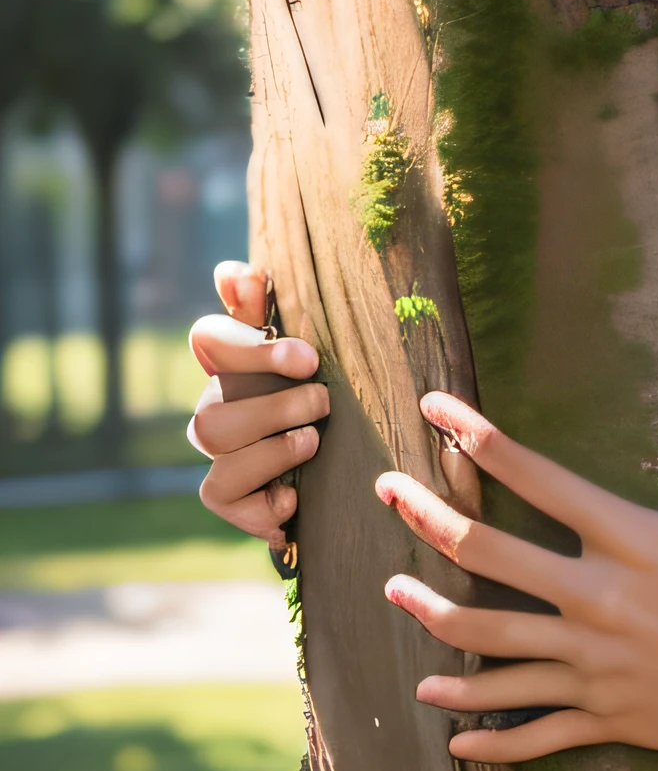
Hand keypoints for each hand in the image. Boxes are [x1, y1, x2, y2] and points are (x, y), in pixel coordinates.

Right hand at [187, 262, 328, 548]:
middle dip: (274, 404)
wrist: (337, 475)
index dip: (246, 342)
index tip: (306, 357)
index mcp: (233, 367)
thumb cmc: (316, 401)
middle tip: (322, 401)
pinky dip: (264, 498)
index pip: (209, 337)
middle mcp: (215, 408)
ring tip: (312, 440)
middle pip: (212, 401)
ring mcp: (216, 455)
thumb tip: (235, 271)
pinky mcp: (226, 499)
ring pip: (213, 442)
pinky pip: (221, 495)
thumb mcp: (305, 359)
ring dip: (271, 443)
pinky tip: (296, 495)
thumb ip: (271, 312)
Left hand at [377, 357, 657, 765]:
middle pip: (488, 554)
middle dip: (426, 518)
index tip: (436, 410)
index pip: (541, 479)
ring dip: (432, 618)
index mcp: (636, 542)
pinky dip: (482, 733)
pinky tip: (444, 724)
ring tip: (393, 595)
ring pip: (489, 643)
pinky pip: (527, 728)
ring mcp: (595, 664)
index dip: (481, 439)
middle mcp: (600, 600)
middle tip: (385, 492)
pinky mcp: (603, 715)